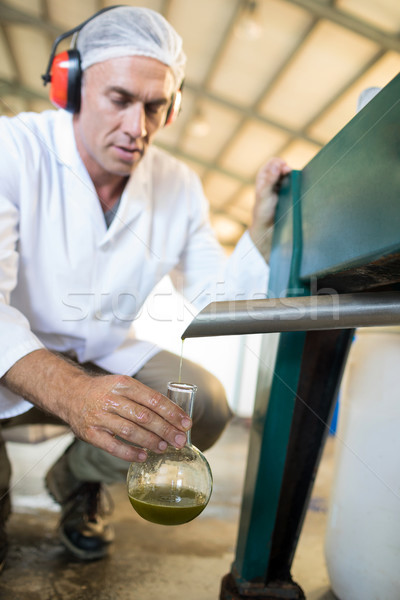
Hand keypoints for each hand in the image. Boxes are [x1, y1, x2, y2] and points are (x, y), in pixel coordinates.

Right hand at [2, 349, 191, 462]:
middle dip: (166, 429)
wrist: (70, 394)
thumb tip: (174, 416)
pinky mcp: (90, 433)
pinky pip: (113, 446)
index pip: (153, 399)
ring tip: (164, 447)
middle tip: (180, 440)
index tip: (186, 423)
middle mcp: (111, 399)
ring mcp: (99, 416)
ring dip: (151, 441)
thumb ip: (145, 398)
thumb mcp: (123, 385)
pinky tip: (143, 456)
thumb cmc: (104, 391)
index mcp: (123, 384)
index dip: (172, 412)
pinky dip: (129, 453)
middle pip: (144, 416)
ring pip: (130, 431)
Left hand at [249, 157, 290, 258]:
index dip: (279, 163)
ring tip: (295, 179)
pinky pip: (293, 185)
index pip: (273, 162)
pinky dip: (296, 184)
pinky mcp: (287, 194)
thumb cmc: (262, 212)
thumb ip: (270, 180)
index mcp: (263, 177)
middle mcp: (271, 180)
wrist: (267, 228)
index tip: (284, 168)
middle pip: (282, 167)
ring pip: (289, 176)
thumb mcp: (265, 195)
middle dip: (287, 168)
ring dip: (292, 176)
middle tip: (289, 172)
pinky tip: (298, 186)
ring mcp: (280, 187)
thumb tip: (276, 164)